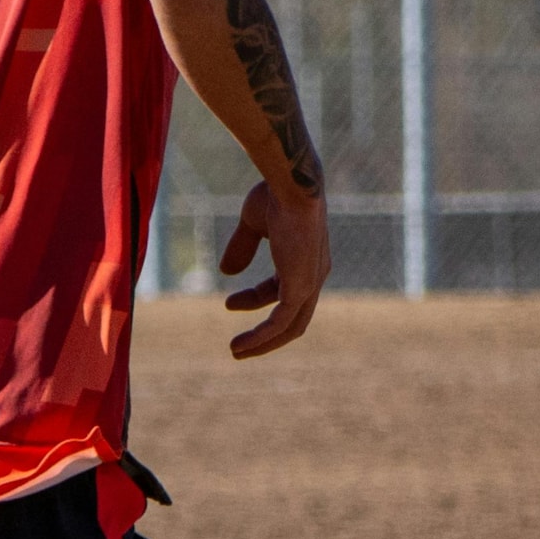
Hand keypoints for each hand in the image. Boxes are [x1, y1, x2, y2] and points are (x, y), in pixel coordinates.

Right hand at [217, 182, 327, 358]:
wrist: (291, 187)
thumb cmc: (275, 195)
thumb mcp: (253, 223)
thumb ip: (242, 247)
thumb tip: (226, 271)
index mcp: (306, 259)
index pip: (281, 289)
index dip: (255, 299)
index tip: (229, 303)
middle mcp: (314, 275)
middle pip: (292, 316)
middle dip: (266, 332)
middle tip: (240, 345)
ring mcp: (310, 283)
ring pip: (289, 327)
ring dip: (263, 343)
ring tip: (236, 351)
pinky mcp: (301, 288)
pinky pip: (280, 323)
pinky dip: (261, 337)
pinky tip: (242, 345)